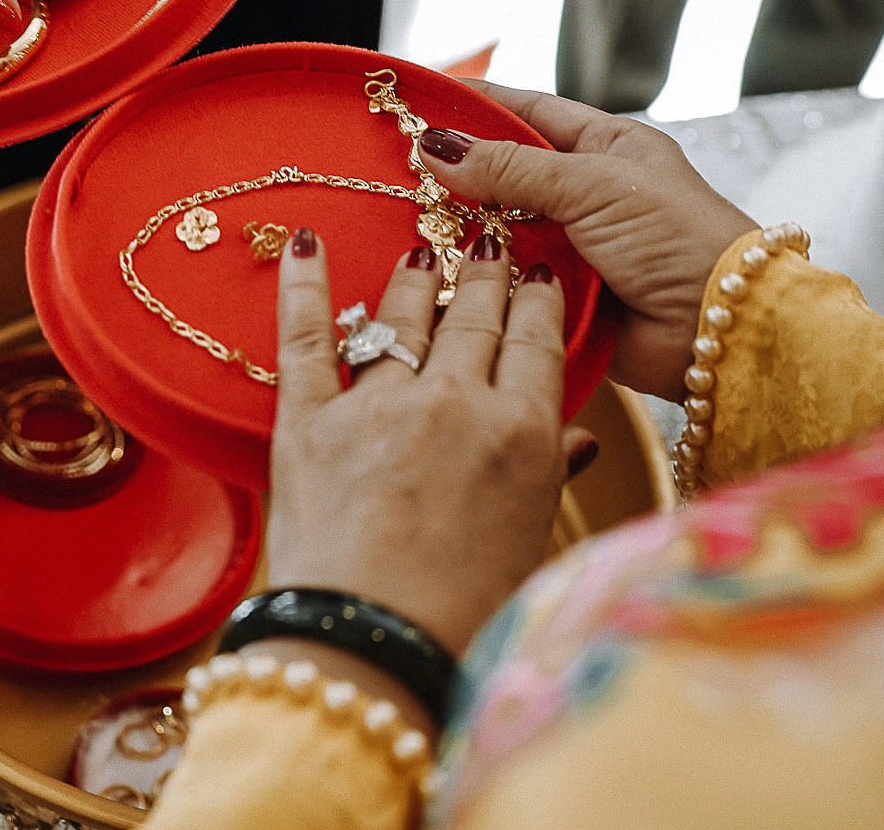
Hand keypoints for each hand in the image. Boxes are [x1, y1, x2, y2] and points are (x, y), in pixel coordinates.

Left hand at [265, 230, 589, 659]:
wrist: (375, 642)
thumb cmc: (463, 613)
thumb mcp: (529, 541)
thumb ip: (550, 478)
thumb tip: (579, 442)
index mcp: (523, 433)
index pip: (536, 341)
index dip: (536, 300)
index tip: (536, 272)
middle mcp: (456, 403)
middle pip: (475, 317)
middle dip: (484, 273)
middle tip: (486, 242)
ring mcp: (378, 405)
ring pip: (403, 317)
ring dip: (416, 277)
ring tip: (422, 250)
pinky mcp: (308, 419)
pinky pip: (306, 336)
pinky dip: (303, 284)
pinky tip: (304, 240)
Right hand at [416, 81, 756, 399]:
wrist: (720, 330)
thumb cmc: (679, 241)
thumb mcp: (591, 185)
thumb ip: (510, 167)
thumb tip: (436, 146)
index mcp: (607, 147)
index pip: (529, 113)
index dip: (476, 104)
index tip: (423, 98)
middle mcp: (588, 194)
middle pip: (505, 173)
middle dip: (457, 171)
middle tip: (398, 165)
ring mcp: (572, 248)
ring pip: (499, 230)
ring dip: (463, 227)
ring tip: (408, 216)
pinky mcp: (559, 299)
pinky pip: (505, 283)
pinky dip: (477, 278)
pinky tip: (435, 269)